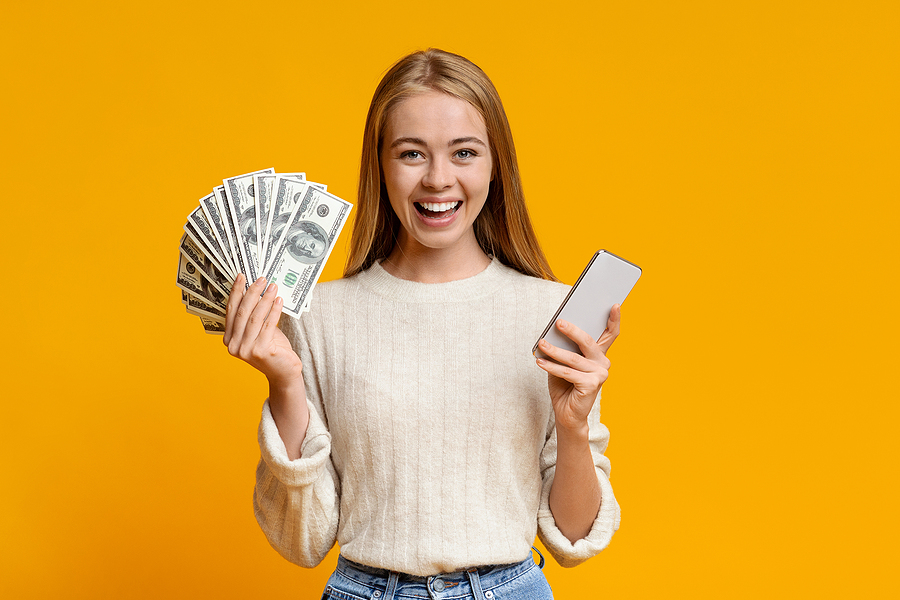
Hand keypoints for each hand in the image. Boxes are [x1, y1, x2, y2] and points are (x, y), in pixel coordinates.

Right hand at [223, 274, 302, 386]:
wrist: (283, 372)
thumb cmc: (272, 349)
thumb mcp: (258, 331)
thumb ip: (253, 315)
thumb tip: (255, 289)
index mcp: (228, 339)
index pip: (231, 311)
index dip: (236, 292)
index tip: (242, 276)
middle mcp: (233, 345)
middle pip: (242, 312)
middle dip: (252, 292)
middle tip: (261, 278)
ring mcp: (246, 350)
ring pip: (255, 317)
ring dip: (265, 299)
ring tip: (273, 286)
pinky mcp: (261, 351)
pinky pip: (268, 325)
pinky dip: (274, 311)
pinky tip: (279, 300)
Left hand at [536, 304, 620, 432]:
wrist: (567, 414)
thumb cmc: (564, 386)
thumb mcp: (564, 363)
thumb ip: (565, 348)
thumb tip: (556, 331)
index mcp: (599, 355)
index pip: (610, 334)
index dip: (614, 319)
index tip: (614, 304)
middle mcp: (603, 363)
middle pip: (588, 341)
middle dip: (572, 330)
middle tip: (559, 322)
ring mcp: (600, 374)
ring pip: (573, 358)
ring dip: (554, 350)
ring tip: (541, 343)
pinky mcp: (592, 385)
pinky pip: (567, 372)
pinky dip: (551, 366)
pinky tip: (540, 362)